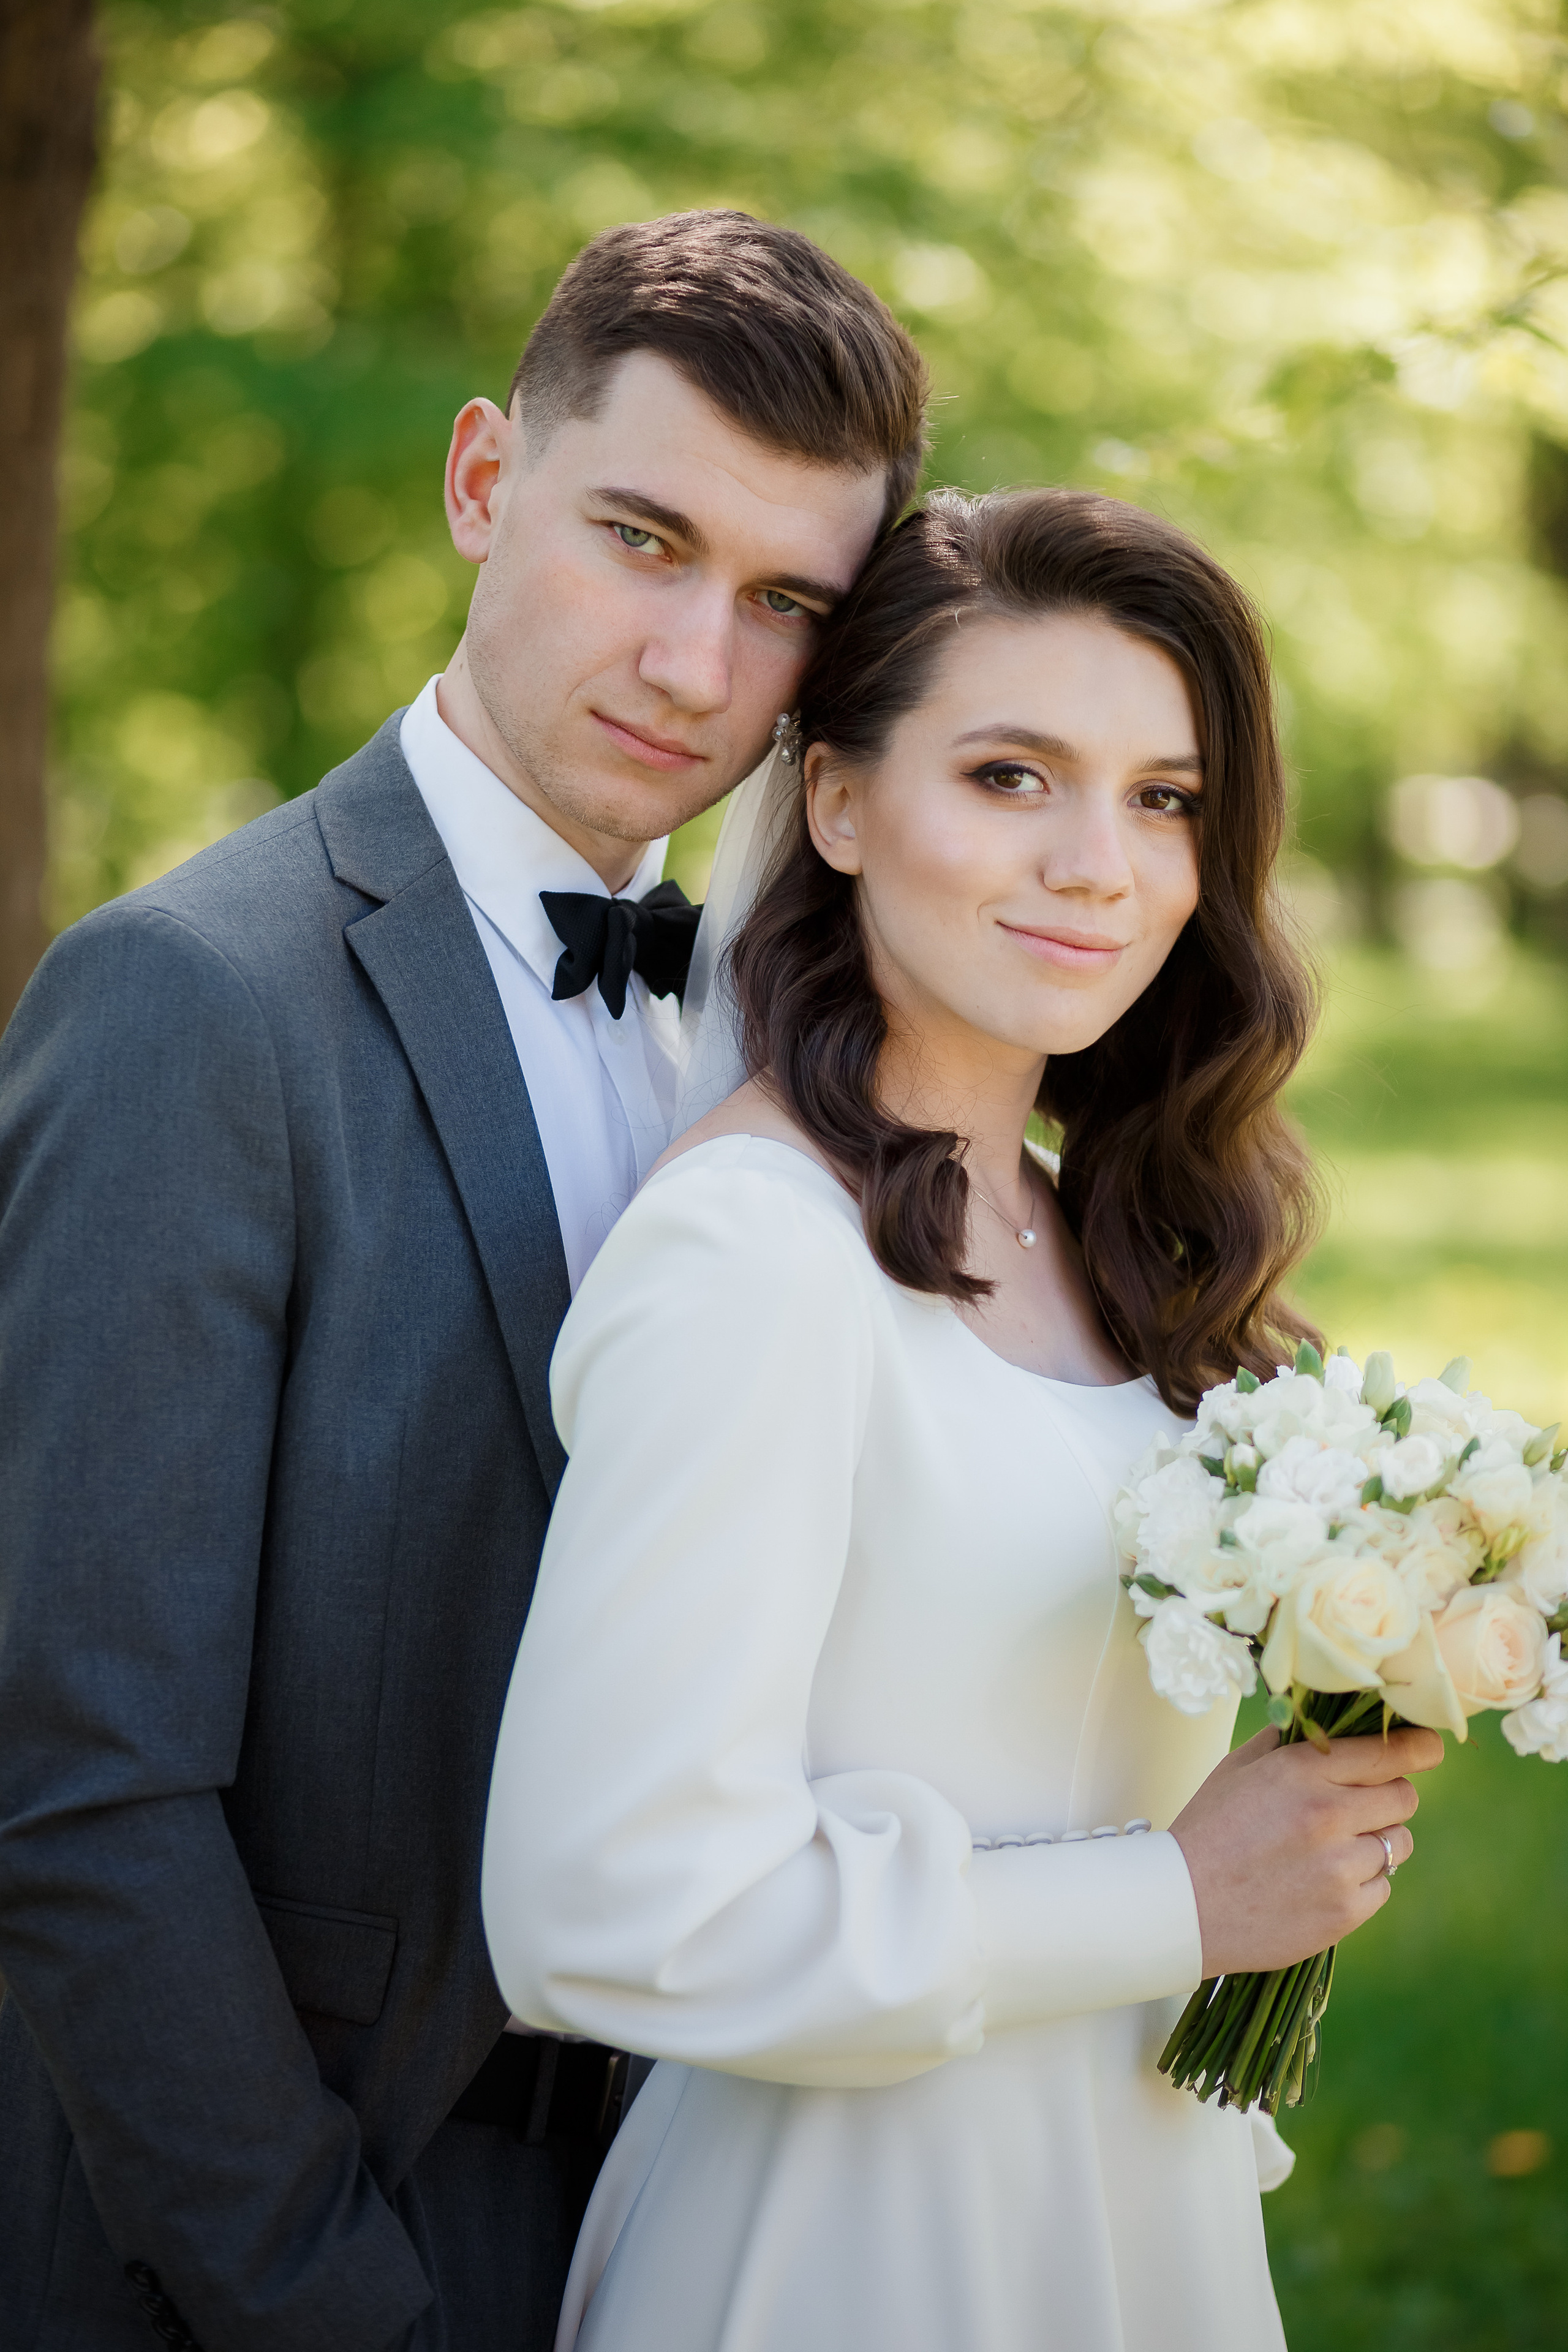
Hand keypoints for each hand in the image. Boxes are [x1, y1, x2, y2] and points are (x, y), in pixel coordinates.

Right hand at [1169, 1722, 1443, 1976]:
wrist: (1183, 1907)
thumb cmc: (1209, 1829)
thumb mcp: (1238, 1769)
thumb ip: (1288, 1740)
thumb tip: (1329, 1719)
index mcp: (1301, 1771)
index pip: (1390, 1751)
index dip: (1419, 1748)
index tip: (1429, 1748)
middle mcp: (1327, 1814)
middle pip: (1405, 1797)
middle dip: (1389, 1797)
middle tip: (1357, 1808)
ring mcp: (1339, 1866)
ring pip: (1398, 1843)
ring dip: (1375, 1843)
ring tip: (1332, 1851)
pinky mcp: (1345, 1911)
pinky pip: (1382, 1887)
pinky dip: (1362, 1884)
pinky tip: (1322, 1884)